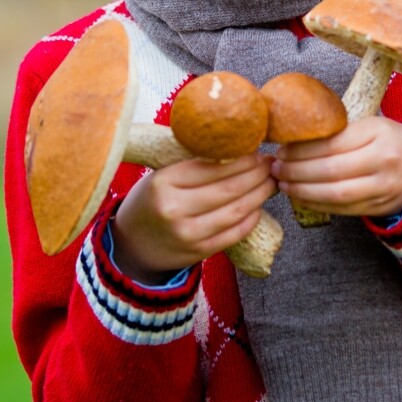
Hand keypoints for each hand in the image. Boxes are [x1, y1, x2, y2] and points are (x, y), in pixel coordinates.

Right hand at [111, 153, 275, 283]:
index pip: (213, 166)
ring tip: (270, 182)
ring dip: (259, 195)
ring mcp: (187, 234)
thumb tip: (237, 148)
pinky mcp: (197, 253)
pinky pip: (233, 234)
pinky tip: (258, 207)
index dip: (241, 158)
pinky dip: (250, 219)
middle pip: (229, 188)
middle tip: (270, 164)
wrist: (131, 244)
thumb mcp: (161, 175)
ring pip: (235, 211)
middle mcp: (174, 208)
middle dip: (257, 174)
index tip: (257, 151)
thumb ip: (192, 164)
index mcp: (164, 182)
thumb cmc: (150, 200)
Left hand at [271, 117, 401, 218]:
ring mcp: (383, 188)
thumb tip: (292, 139)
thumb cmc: (386, 140)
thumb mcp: (369, 125)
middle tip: (275, 168)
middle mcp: (383, 161)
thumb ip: (338, 131)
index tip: (281, 149)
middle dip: (297, 171)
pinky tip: (300, 196)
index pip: (332, 143)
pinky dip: (317, 204)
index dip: (302, 149)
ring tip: (283, 183)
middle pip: (331, 170)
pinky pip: (342, 209)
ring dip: (303, 190)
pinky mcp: (379, 207)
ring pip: (335, 194)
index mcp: (378, 133)